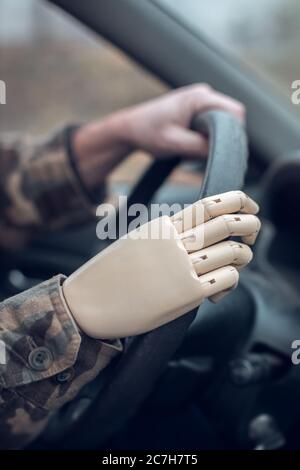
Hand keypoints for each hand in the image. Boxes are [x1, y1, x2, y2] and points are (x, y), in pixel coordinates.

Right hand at [62, 191, 259, 338]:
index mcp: (162, 226)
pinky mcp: (186, 294)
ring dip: (244, 255)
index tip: (249, 208)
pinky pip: (227, 279)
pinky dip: (233, 280)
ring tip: (238, 262)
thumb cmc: (108, 276)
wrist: (86, 304)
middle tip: (253, 232)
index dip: (238, 201)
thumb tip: (196, 238)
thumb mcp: (136, 243)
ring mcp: (180, 267)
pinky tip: (221, 287)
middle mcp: (174, 242)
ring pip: (233, 250)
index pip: (210, 204)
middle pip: (228, 222)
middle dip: (251, 224)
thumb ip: (166, 236)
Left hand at [73, 85, 244, 189]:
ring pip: (223, 123)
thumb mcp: (174, 144)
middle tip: (202, 152)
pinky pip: (212, 125)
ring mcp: (200, 101)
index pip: (236, 112)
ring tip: (191, 147)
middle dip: (222, 138)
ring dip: (212, 139)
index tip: (219, 150)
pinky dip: (205, 138)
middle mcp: (204, 94)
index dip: (234, 133)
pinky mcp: (196, 110)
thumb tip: (223, 152)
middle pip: (232, 118)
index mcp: (200, 97)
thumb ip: (200, 147)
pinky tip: (189, 144)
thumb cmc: (148, 133)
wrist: (130, 129)